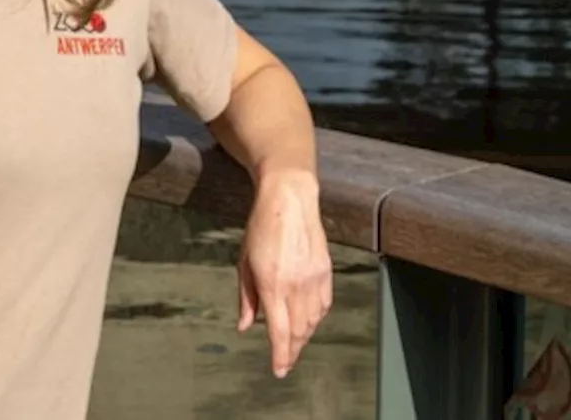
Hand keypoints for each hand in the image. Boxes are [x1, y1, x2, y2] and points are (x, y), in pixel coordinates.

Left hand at [236, 169, 332, 377]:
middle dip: (292, 350)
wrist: (290, 199)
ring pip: (313, 321)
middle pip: (298, 331)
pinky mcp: (326, 270)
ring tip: (294, 342)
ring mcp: (314, 278)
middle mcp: (296, 285)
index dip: (280, 356)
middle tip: (285, 360)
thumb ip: (246, 297)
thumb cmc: (262, 227)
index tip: (279, 371)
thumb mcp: (244, 262)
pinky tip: (309, 320)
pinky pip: (324, 304)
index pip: (279, 332)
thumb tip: (245, 325)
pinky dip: (316, 318)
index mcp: (273, 284)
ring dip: (303, 335)